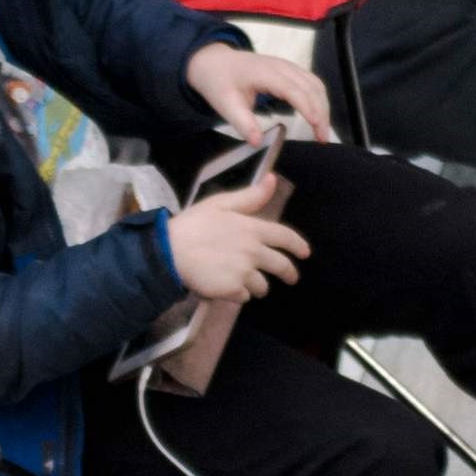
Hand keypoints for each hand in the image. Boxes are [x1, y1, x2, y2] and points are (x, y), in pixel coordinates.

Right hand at [164, 187, 305, 305]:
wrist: (170, 252)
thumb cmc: (193, 225)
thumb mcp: (220, 203)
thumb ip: (250, 196)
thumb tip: (272, 179)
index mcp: (253, 229)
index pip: (285, 237)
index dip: (298, 245)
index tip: (305, 254)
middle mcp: (254, 252)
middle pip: (281, 266)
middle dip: (289, 273)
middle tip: (291, 278)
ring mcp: (244, 273)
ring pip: (262, 285)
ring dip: (258, 285)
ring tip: (248, 283)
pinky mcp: (232, 290)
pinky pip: (244, 297)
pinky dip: (239, 294)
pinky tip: (227, 287)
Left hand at [185, 44, 330, 141]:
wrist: (215, 61)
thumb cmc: (219, 82)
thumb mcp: (225, 105)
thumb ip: (242, 123)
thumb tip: (258, 142)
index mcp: (265, 73)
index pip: (294, 90)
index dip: (308, 108)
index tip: (317, 127)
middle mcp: (281, 66)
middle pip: (311, 87)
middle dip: (321, 113)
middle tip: (322, 139)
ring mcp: (287, 66)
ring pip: (315, 84)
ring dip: (323, 106)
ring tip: (322, 132)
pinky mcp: (290, 70)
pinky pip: (311, 82)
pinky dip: (319, 99)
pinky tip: (318, 116)